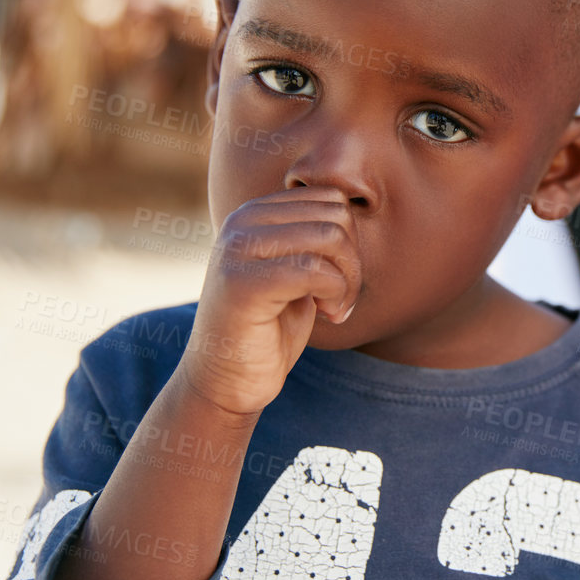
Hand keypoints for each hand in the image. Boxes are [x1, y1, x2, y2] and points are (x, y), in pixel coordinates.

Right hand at [178, 186, 361, 416]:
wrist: (226, 380)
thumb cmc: (270, 328)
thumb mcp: (296, 271)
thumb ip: (315, 237)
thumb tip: (353, 206)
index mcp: (255, 213)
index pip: (331, 198)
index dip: (351, 240)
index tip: (339, 279)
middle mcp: (241, 222)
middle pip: (335, 215)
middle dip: (353, 261)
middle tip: (341, 299)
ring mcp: (237, 249)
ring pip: (330, 237)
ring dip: (347, 280)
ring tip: (334, 308)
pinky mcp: (241, 284)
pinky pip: (316, 270)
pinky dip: (336, 295)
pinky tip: (327, 316)